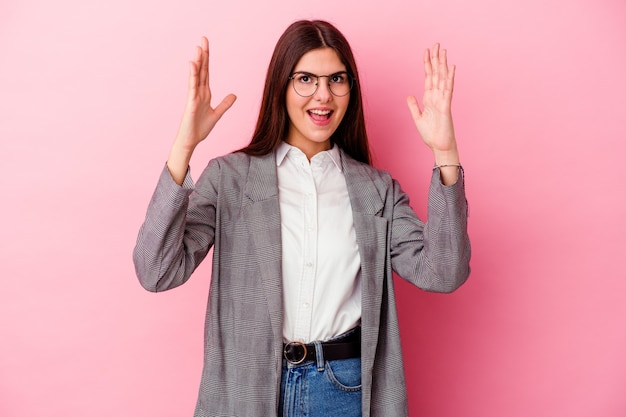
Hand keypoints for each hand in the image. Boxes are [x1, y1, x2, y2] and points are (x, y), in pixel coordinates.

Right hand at [167, 37, 235, 184]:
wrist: (191, 141)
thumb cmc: (200, 128)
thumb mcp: (217, 114)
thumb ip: (225, 104)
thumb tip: (234, 95)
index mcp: (205, 93)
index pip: (206, 72)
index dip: (207, 59)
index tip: (206, 45)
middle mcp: (198, 92)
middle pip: (201, 70)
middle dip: (203, 55)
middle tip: (203, 38)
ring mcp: (193, 96)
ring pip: (196, 76)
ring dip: (197, 62)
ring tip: (198, 48)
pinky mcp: (191, 103)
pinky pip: (192, 87)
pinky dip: (192, 76)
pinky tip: (192, 65)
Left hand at [406, 43, 457, 159]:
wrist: (439, 146)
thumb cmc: (430, 134)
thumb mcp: (417, 118)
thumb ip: (414, 106)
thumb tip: (409, 95)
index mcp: (429, 98)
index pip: (428, 77)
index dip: (427, 64)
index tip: (426, 51)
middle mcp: (436, 96)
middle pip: (436, 74)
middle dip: (436, 59)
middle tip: (437, 44)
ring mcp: (442, 100)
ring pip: (443, 78)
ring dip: (443, 65)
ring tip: (443, 51)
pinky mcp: (446, 106)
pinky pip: (448, 90)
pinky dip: (450, 78)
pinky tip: (451, 68)